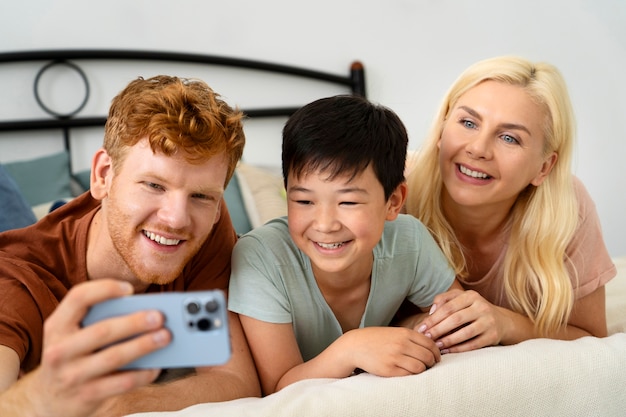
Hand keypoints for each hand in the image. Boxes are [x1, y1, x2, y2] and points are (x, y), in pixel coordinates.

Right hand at [18, 279, 170, 416]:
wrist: (47, 401)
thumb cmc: (70, 357)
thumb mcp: (70, 335)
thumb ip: (95, 320)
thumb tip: (143, 310)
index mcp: (57, 326)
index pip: (78, 298)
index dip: (105, 289)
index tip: (129, 289)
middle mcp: (60, 350)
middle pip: (103, 330)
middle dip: (134, 322)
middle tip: (159, 317)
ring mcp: (71, 375)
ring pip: (114, 357)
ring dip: (144, 345)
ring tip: (165, 337)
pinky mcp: (86, 396)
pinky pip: (121, 383)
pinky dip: (143, 374)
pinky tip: (157, 366)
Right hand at [347, 327, 439, 375]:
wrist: (356, 346)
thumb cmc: (377, 339)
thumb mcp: (395, 332)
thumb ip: (411, 337)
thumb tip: (431, 347)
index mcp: (405, 333)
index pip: (430, 344)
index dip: (437, 353)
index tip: (436, 357)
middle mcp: (401, 344)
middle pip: (428, 357)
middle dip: (432, 363)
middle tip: (429, 365)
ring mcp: (395, 357)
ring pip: (420, 368)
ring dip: (423, 370)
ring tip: (419, 369)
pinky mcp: (389, 370)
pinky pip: (408, 375)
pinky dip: (411, 375)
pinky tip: (407, 372)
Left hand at [416, 289, 509, 352]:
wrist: (502, 321)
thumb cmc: (473, 309)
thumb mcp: (461, 299)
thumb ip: (444, 300)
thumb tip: (431, 312)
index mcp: (471, 296)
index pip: (448, 307)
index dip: (433, 318)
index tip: (421, 327)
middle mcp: (481, 307)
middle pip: (455, 319)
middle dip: (438, 330)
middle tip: (426, 338)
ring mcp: (489, 322)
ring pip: (465, 333)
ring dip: (448, 340)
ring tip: (435, 345)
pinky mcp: (493, 336)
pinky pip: (473, 344)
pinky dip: (459, 349)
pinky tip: (447, 351)